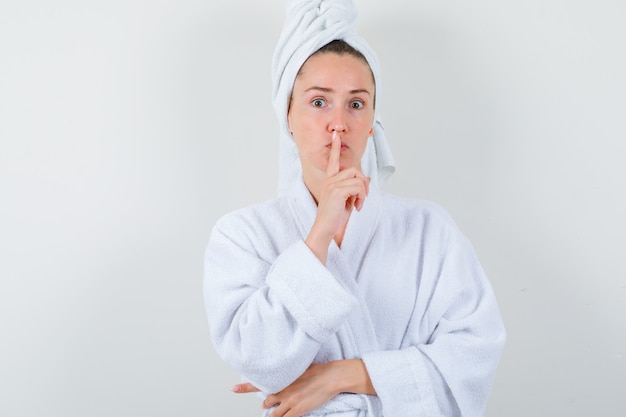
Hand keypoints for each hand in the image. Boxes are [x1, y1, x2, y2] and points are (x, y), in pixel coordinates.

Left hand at [231, 360, 374, 416]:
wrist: (332, 376)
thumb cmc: (320, 370)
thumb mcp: (300, 367)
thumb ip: (290, 373)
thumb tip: (285, 374)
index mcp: (282, 378)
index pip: (258, 383)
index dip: (245, 387)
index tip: (233, 389)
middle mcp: (282, 390)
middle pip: (267, 401)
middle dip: (267, 404)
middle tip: (269, 404)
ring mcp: (289, 401)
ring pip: (273, 414)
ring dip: (274, 414)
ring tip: (279, 411)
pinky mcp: (297, 410)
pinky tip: (287, 416)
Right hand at [306, 131, 369, 262]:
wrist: (325, 229)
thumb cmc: (334, 217)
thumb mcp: (345, 200)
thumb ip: (351, 189)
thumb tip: (365, 182)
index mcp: (330, 181)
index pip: (333, 161)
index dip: (335, 148)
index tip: (335, 135)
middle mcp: (330, 180)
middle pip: (355, 171)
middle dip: (364, 184)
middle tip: (363, 198)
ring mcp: (332, 185)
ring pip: (358, 179)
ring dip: (363, 193)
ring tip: (358, 204)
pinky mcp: (338, 191)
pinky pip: (358, 187)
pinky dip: (362, 198)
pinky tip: (357, 207)